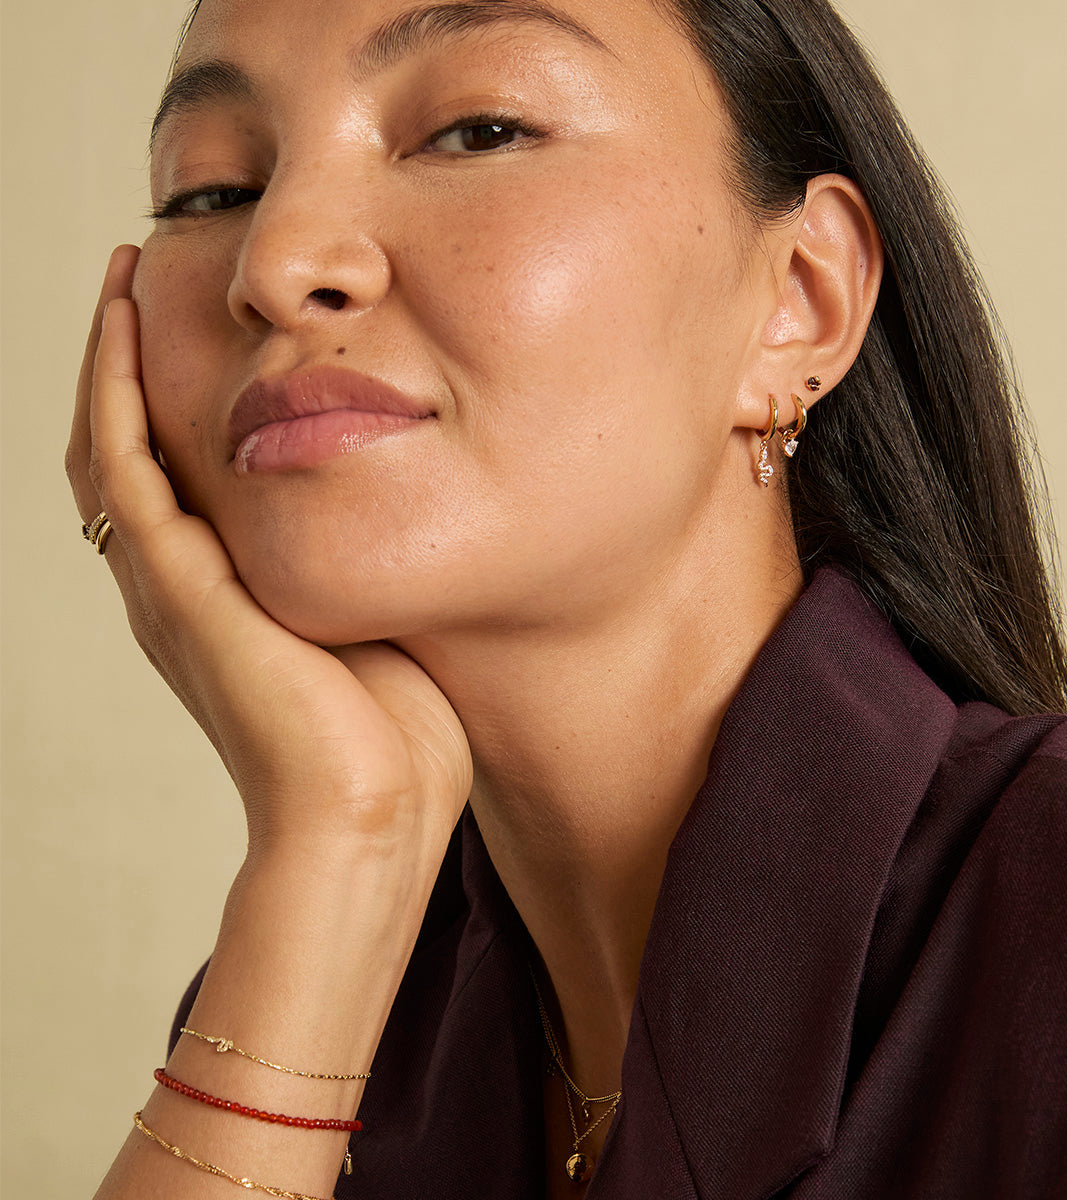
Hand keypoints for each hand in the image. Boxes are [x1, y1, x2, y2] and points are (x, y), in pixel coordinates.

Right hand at [65, 246, 471, 863]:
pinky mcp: (178, 587)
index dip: (170, 400)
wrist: (369, 816)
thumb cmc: (395, 738)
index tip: (188, 324)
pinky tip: (122, 329)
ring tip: (121, 281)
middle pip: (126, 450)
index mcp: (223, 598)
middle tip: (137, 279)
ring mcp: (168, 587)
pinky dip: (115, 394)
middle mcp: (177, 587)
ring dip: (109, 360)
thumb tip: (405, 502)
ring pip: (108, 445)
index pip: (174, 478)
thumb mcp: (378, 620)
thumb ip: (365, 560)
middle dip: (127, 365)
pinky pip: (123, 468)